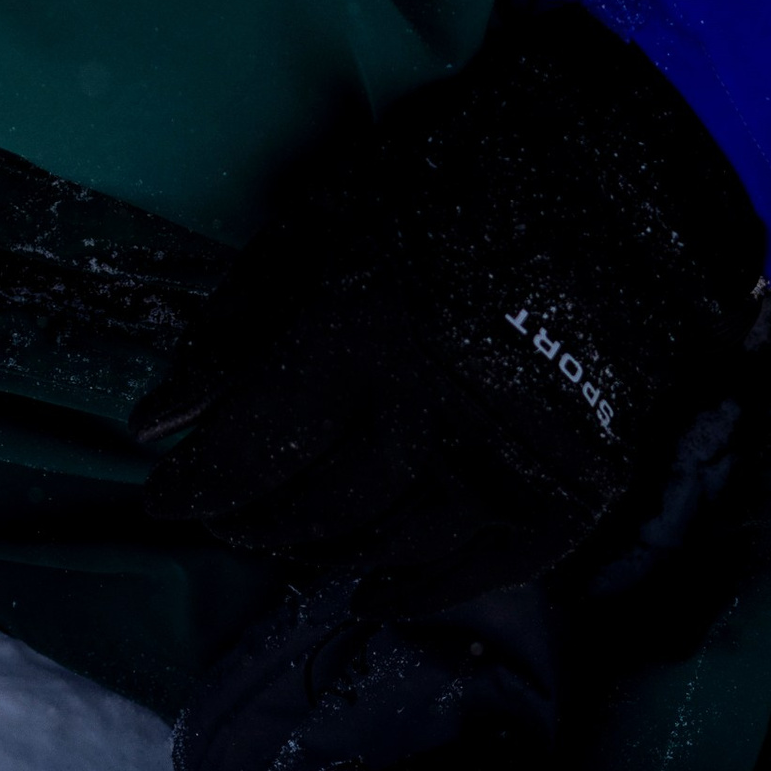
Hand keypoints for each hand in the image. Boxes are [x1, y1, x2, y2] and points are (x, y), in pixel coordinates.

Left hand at [139, 17, 765, 611]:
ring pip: (387, 543)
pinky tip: (380, 591)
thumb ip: (237, 327)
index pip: (250, 447)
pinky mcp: (570, 480)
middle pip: (314, 505)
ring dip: (324, 556)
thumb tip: (157, 425)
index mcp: (355, 328)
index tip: (161, 498)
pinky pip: (483, 568)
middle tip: (226, 520)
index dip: (196, 485)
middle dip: (254, 521)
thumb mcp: (319, 221)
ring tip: (290, 547)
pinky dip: (424, 589)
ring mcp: (504, 452)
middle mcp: (426, 404)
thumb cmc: (442, 182)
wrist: (613, 179)